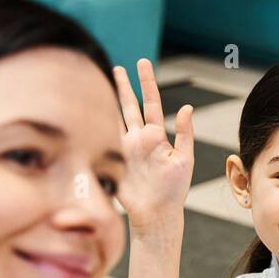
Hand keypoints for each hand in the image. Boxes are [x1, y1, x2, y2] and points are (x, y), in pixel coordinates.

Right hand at [113, 58, 193, 235]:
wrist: (155, 214)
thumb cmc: (173, 190)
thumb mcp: (184, 160)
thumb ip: (184, 134)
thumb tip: (187, 107)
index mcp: (157, 136)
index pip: (151, 103)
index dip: (146, 83)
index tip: (142, 63)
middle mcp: (140, 138)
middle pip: (130, 106)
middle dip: (125, 86)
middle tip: (119, 67)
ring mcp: (124, 148)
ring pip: (115, 118)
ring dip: (110, 101)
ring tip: (102, 83)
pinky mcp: (113, 159)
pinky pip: (104, 137)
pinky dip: (99, 122)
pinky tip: (91, 109)